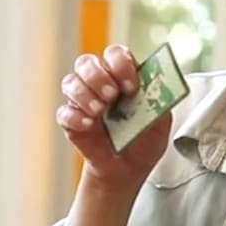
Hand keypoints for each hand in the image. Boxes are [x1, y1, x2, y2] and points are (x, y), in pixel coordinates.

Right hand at [57, 45, 171, 192]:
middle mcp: (99, 84)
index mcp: (123, 77)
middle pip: (87, 63)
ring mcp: (82, 102)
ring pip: (71, 82)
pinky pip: (63, 113)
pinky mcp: (70, 122)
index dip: (121, 64)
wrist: (128, 171)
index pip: (115, 54)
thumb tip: (157, 86)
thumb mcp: (161, 122)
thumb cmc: (143, 142)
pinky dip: (75, 118)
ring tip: (99, 111)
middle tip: (112, 96)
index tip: (132, 86)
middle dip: (98, 76)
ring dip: (84, 94)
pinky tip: (89, 126)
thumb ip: (160, 102)